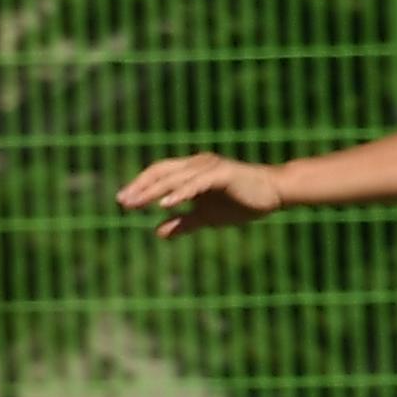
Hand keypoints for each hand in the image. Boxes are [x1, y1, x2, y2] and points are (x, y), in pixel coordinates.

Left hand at [118, 151, 285, 238]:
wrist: (274, 193)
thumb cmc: (241, 202)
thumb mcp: (207, 217)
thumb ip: (183, 223)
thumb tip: (157, 233)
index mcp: (192, 171)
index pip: (159, 174)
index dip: (140, 186)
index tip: (123, 201)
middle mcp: (197, 164)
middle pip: (161, 172)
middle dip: (140, 188)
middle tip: (122, 202)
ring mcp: (209, 167)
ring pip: (175, 177)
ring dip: (154, 191)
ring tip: (137, 203)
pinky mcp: (222, 174)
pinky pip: (196, 184)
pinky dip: (180, 193)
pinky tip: (165, 204)